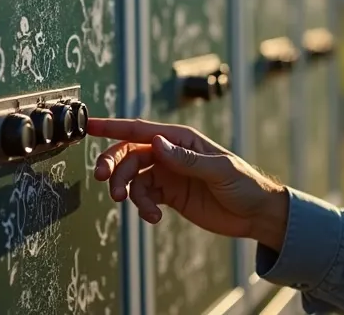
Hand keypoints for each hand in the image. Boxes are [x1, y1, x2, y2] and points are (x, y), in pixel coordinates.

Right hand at [86, 118, 290, 250]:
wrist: (255, 214)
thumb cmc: (245, 184)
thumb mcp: (219, 170)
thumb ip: (186, 159)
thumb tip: (156, 143)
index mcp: (181, 139)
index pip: (140, 130)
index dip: (112, 127)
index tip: (88, 126)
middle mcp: (170, 153)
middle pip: (129, 154)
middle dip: (113, 166)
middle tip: (106, 182)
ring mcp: (168, 174)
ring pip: (132, 177)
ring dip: (128, 192)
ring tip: (144, 210)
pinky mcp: (168, 195)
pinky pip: (143, 196)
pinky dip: (142, 207)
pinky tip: (154, 217)